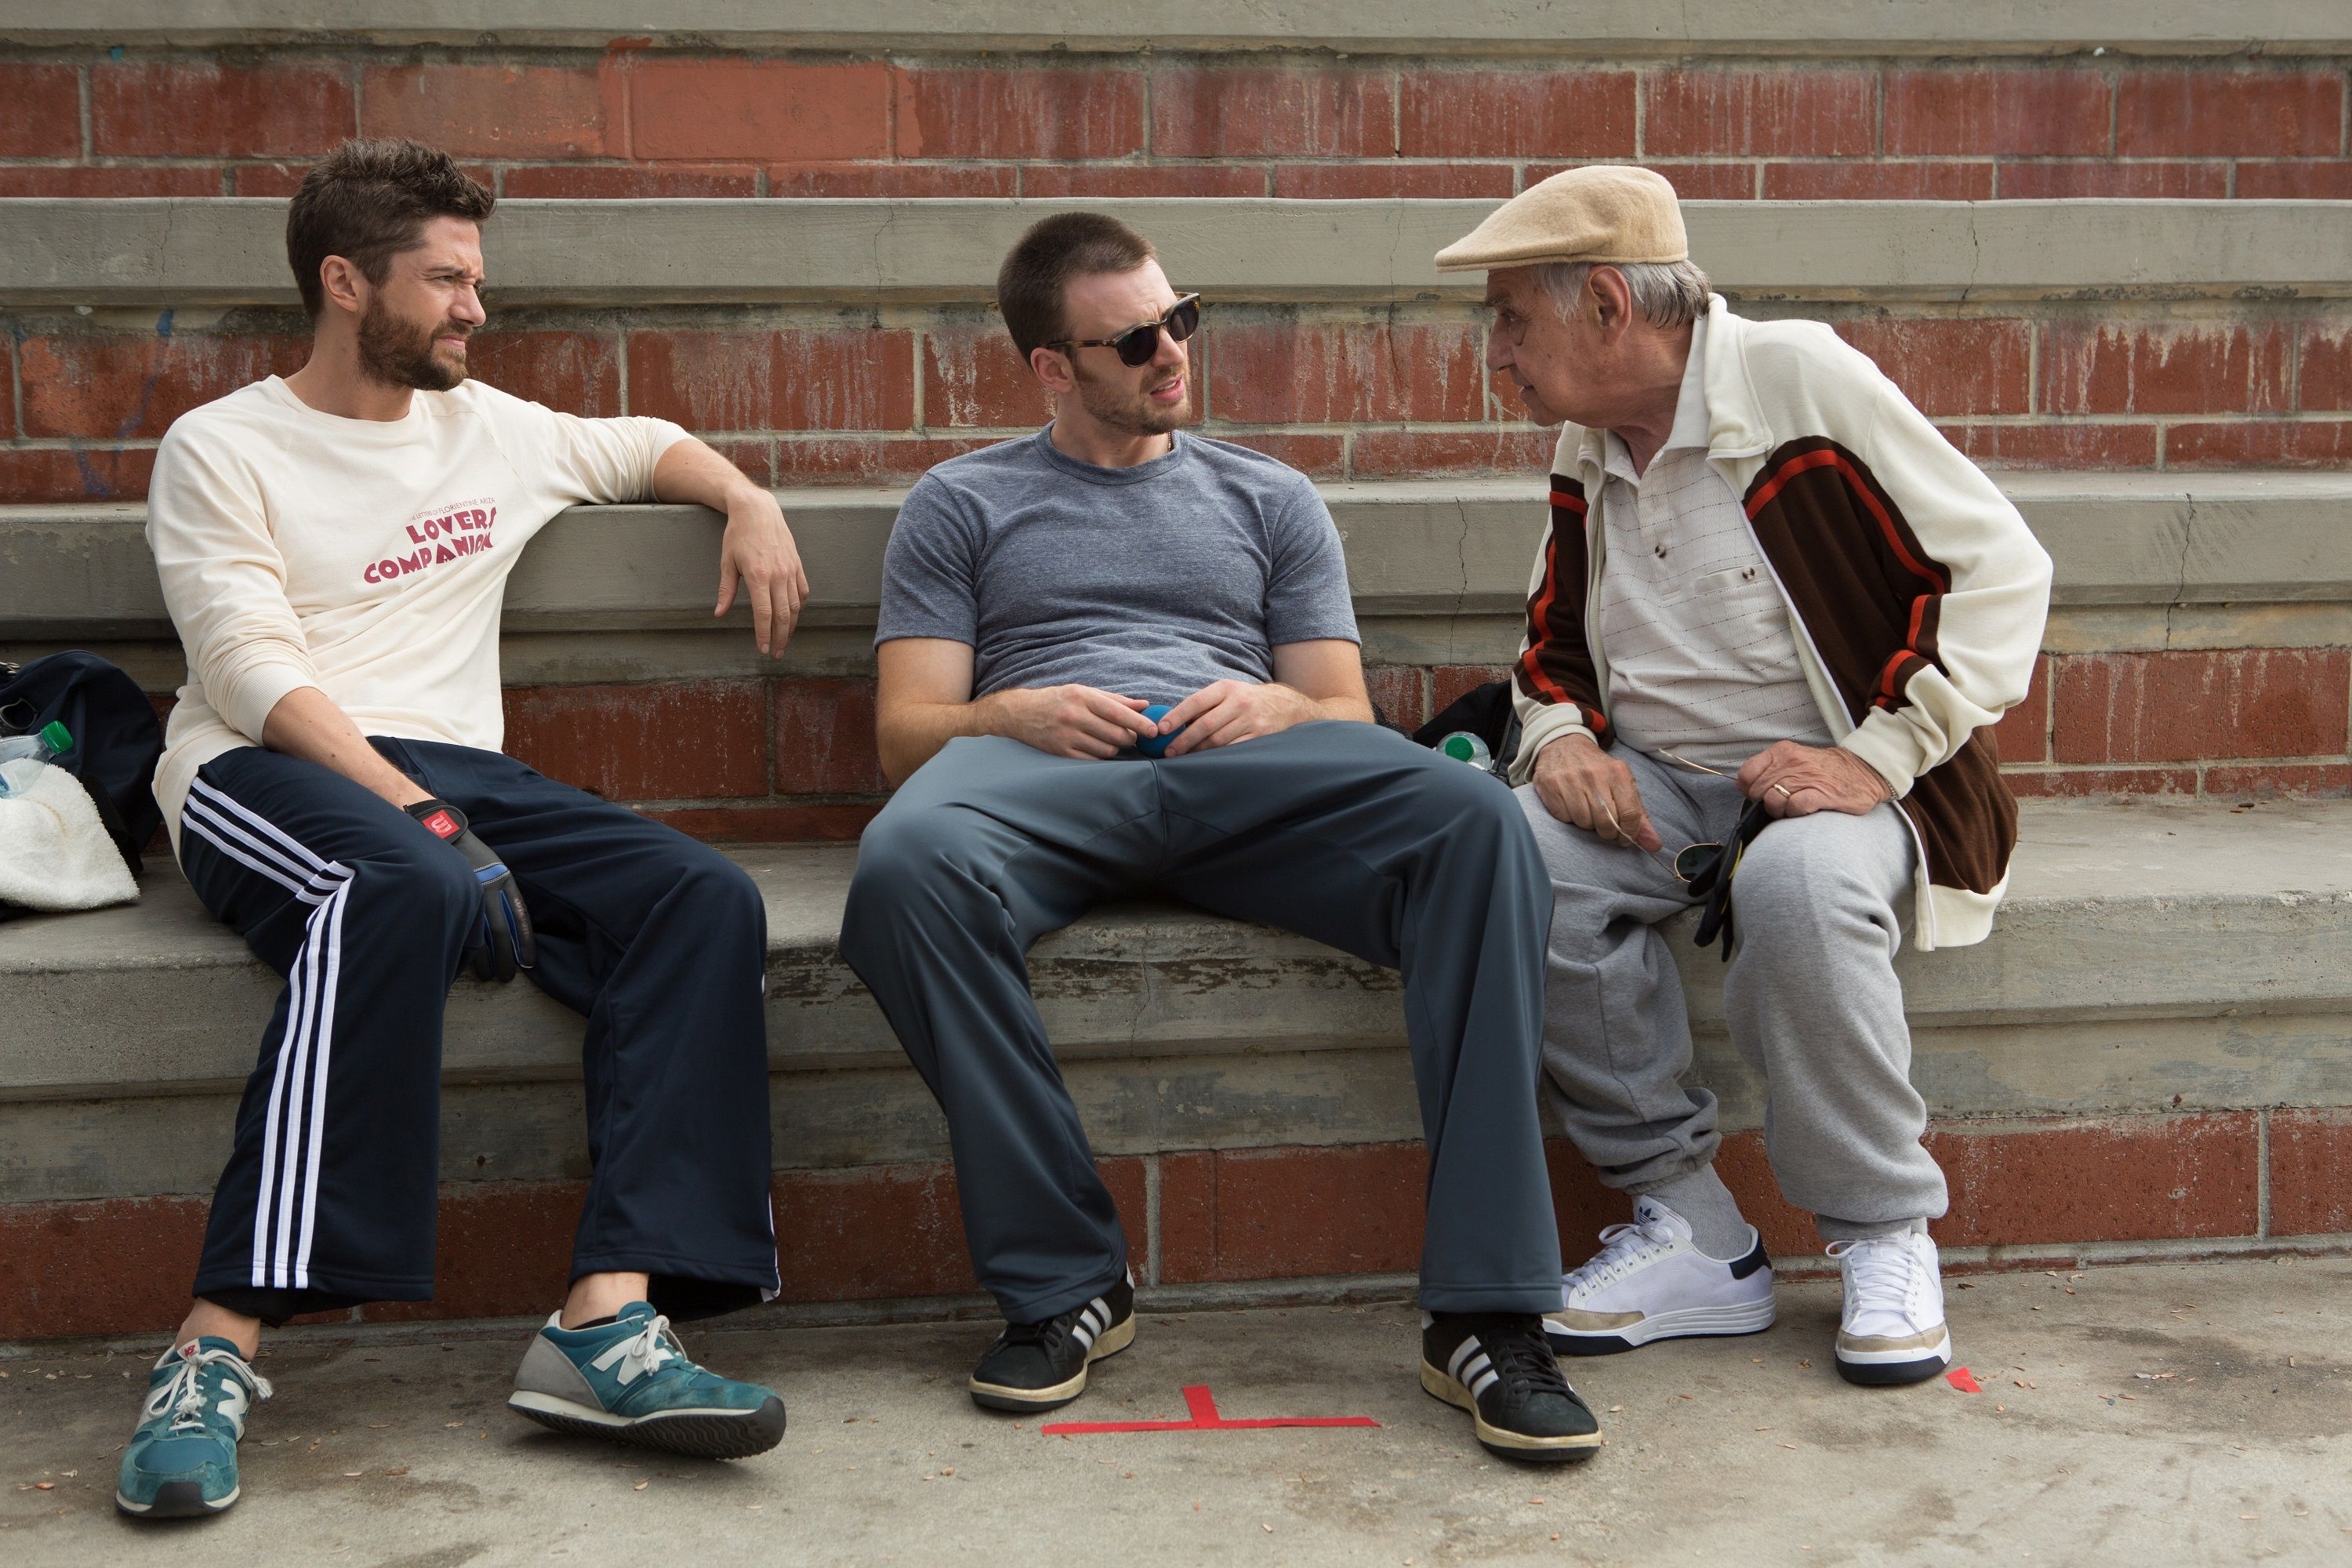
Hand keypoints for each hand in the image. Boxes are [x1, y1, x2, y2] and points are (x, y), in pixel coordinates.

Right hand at [405, 799, 535, 981]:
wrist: (442, 835)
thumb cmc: (470, 855)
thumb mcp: (494, 868)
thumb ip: (502, 892)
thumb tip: (511, 924)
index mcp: (504, 880)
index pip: (521, 917)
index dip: (526, 941)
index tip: (529, 962)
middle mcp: (489, 889)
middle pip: (503, 932)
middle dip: (507, 957)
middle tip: (508, 977)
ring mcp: (467, 894)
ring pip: (482, 935)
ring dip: (487, 959)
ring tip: (491, 976)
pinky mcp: (449, 898)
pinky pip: (460, 928)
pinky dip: (466, 948)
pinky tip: (469, 964)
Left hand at [714, 487, 808, 656]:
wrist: (758, 510)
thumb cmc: (738, 535)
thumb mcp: (727, 562)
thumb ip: (726, 590)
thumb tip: (720, 613)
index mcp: (758, 576)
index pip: (764, 613)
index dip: (764, 634)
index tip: (763, 648)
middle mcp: (778, 575)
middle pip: (783, 615)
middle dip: (780, 637)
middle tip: (776, 652)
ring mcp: (790, 570)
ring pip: (795, 606)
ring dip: (791, 627)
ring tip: (784, 640)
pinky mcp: (797, 565)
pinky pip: (802, 592)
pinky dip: (799, 607)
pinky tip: (793, 616)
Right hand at [988, 685, 1156, 759]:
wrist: (1020, 713)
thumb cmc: (1058, 700)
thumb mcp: (1084, 692)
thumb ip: (1115, 699)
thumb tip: (1144, 705)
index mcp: (1082, 697)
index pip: (1118, 712)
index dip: (1139, 723)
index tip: (1154, 730)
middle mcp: (1074, 716)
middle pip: (1116, 735)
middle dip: (1130, 738)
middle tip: (1131, 736)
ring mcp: (1066, 736)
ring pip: (1107, 750)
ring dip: (1115, 747)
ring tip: (1110, 740)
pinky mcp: (1061, 753)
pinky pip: (1092, 760)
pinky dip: (1101, 756)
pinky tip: (1097, 748)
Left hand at [1158, 680, 1322, 755]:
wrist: (1286, 705)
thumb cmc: (1247, 699)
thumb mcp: (1228, 692)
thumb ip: (1204, 704)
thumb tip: (1174, 722)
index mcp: (1226, 688)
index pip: (1196, 702)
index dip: (1177, 716)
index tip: (1163, 729)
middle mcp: (1239, 703)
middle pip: (1205, 725)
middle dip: (1184, 740)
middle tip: (1169, 752)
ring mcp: (1250, 720)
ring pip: (1218, 740)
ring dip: (1198, 751)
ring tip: (1183, 757)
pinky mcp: (1260, 736)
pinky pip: (1233, 749)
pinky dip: (1217, 756)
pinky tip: (1206, 760)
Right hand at [1531, 733, 1660, 850]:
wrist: (1564, 744)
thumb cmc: (1597, 770)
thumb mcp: (1622, 784)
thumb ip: (1639, 816)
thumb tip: (1654, 846)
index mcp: (1617, 772)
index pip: (1630, 814)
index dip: (1628, 832)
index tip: (1624, 837)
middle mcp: (1594, 775)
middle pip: (1606, 823)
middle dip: (1607, 831)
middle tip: (1604, 826)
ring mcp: (1570, 779)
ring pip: (1584, 822)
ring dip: (1586, 823)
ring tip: (1587, 810)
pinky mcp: (1550, 785)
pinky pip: (1564, 817)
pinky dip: (1568, 817)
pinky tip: (1570, 804)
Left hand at [1736, 741, 1891, 817]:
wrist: (1864, 771)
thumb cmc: (1825, 770)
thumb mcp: (1794, 760)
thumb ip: (1770, 769)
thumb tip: (1745, 787)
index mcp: (1781, 752)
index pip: (1746, 774)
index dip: (1749, 789)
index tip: (1762, 794)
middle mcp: (1791, 762)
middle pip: (1757, 791)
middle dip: (1764, 803)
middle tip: (1781, 804)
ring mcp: (1806, 777)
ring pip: (1773, 801)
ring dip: (1780, 811)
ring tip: (1793, 808)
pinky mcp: (1821, 794)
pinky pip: (1794, 807)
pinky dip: (1795, 813)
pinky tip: (1804, 810)